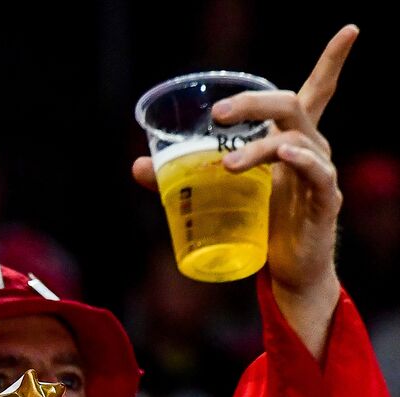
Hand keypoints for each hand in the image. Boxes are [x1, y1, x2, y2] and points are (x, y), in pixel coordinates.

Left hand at [133, 25, 358, 354]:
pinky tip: (284, 158)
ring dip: (258, 148)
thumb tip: (139, 166)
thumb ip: (185, 178)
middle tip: (218, 115)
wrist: (288, 274)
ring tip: (226, 166)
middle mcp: (312, 148)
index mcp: (293, 139)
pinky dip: (300, 162)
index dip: (333, 60)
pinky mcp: (323, 200)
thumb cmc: (263, 225)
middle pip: (290, 106)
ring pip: (294, 140)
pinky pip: (317, 173)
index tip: (352, 28)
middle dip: (254, 104)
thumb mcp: (226, 195)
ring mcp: (320, 173)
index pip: (317, 91)